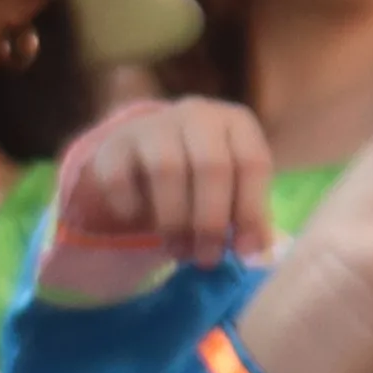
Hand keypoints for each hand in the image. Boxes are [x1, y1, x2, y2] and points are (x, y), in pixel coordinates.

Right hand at [34, 97, 276, 307]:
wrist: (148, 152)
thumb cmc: (202, 178)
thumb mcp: (233, 189)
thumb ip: (247, 217)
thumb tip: (256, 253)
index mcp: (236, 123)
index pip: (251, 162)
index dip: (251, 210)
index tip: (244, 252)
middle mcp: (197, 114)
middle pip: (210, 166)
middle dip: (210, 221)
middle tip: (207, 258)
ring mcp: (153, 125)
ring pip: (166, 169)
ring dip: (174, 220)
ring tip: (178, 251)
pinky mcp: (115, 143)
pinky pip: (120, 178)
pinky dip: (131, 208)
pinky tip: (139, 222)